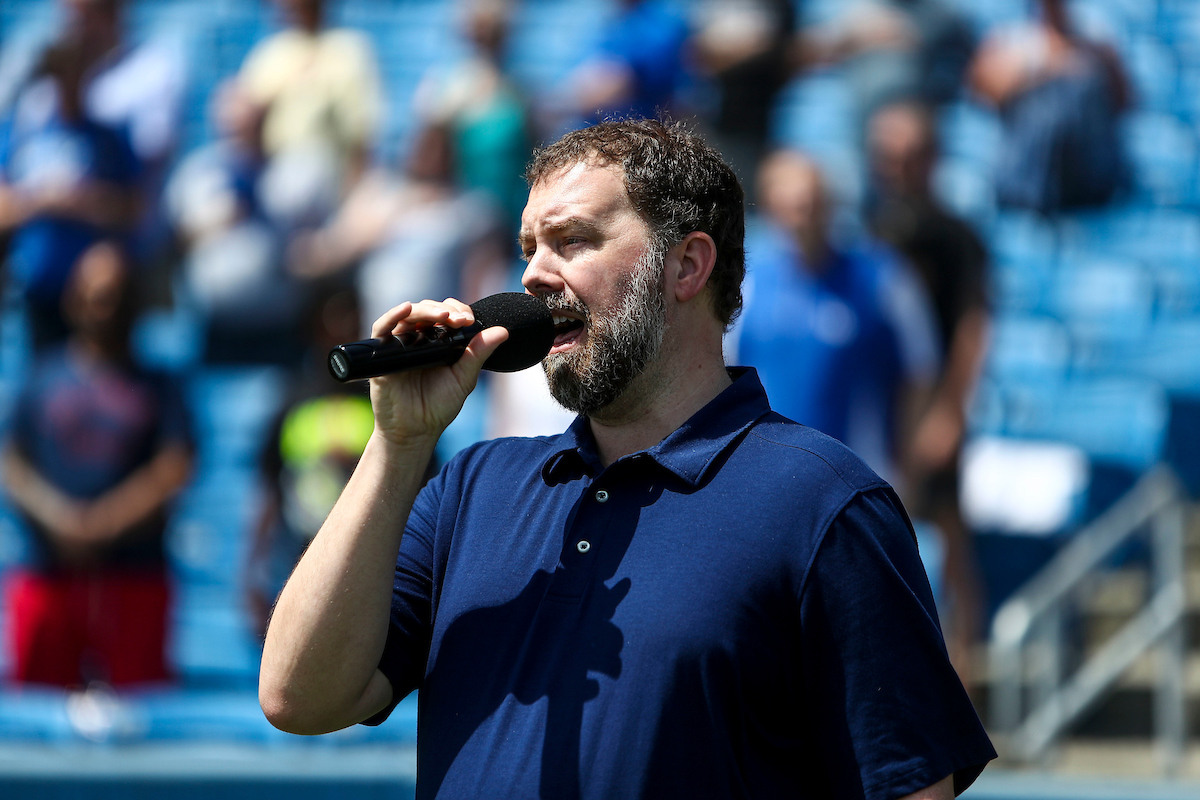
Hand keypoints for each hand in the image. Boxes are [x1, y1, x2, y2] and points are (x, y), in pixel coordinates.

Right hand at [367, 298, 508, 447]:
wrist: (414, 431)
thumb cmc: (438, 407)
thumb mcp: (463, 379)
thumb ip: (479, 354)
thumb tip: (503, 331)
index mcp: (439, 342)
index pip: (447, 314)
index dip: (458, 310)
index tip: (469, 320)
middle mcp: (419, 339)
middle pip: (428, 310)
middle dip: (445, 310)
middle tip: (460, 320)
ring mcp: (400, 344)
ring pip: (408, 314)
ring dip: (426, 310)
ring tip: (442, 316)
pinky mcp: (382, 353)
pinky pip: (382, 328)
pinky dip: (392, 315)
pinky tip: (405, 308)